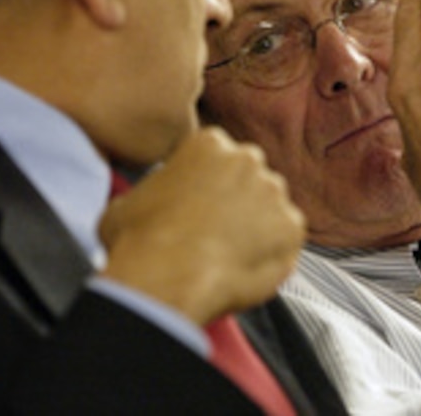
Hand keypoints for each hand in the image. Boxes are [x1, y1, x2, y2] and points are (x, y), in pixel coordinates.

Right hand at [99, 127, 304, 325]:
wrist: (166, 278)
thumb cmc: (141, 241)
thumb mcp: (128, 201)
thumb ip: (152, 191)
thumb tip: (151, 204)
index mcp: (209, 143)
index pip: (218, 157)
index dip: (208, 183)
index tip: (199, 204)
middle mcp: (248, 160)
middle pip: (249, 177)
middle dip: (237, 200)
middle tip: (214, 230)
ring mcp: (274, 193)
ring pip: (269, 208)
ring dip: (255, 227)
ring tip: (225, 255)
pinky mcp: (292, 228)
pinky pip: (286, 240)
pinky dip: (271, 254)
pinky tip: (243, 268)